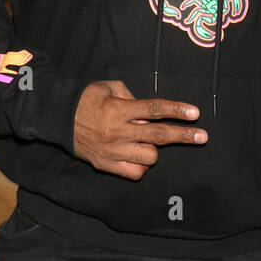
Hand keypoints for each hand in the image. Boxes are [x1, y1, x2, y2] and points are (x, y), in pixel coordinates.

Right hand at [73, 80, 206, 179]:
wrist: (58, 118)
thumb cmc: (87, 100)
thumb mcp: (108, 88)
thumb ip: (131, 96)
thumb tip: (149, 110)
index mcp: (118, 110)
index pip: (153, 110)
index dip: (176, 111)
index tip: (195, 113)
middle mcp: (117, 131)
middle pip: (158, 136)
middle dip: (184, 136)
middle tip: (203, 136)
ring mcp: (112, 151)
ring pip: (149, 157)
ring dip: (153, 149)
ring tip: (144, 141)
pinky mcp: (107, 165)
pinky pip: (135, 172)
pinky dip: (141, 166)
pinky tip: (138, 156)